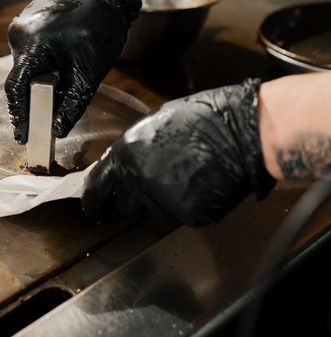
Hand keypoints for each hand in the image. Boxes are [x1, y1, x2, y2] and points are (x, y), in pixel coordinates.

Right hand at [5, 0, 140, 143]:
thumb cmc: (99, 24)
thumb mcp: (89, 70)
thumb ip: (72, 103)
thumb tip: (59, 129)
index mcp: (31, 45)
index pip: (16, 90)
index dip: (20, 116)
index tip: (23, 136)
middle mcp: (18, 35)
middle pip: (20, 79)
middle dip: (34, 97)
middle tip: (49, 115)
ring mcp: (20, 27)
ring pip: (25, 66)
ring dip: (39, 80)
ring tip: (62, 81)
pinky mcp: (26, 24)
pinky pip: (29, 53)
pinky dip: (41, 65)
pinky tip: (59, 65)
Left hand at [81, 79, 276, 226]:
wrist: (244, 130)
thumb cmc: (205, 119)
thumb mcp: (154, 125)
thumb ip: (131, 150)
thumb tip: (120, 165)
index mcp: (125, 154)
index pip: (95, 188)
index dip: (93, 201)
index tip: (93, 208)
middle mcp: (138, 179)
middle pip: (127, 204)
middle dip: (138, 197)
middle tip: (162, 180)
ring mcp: (163, 199)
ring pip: (156, 211)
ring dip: (168, 200)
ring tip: (190, 173)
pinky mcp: (188, 214)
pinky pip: (183, 216)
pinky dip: (193, 206)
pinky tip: (204, 184)